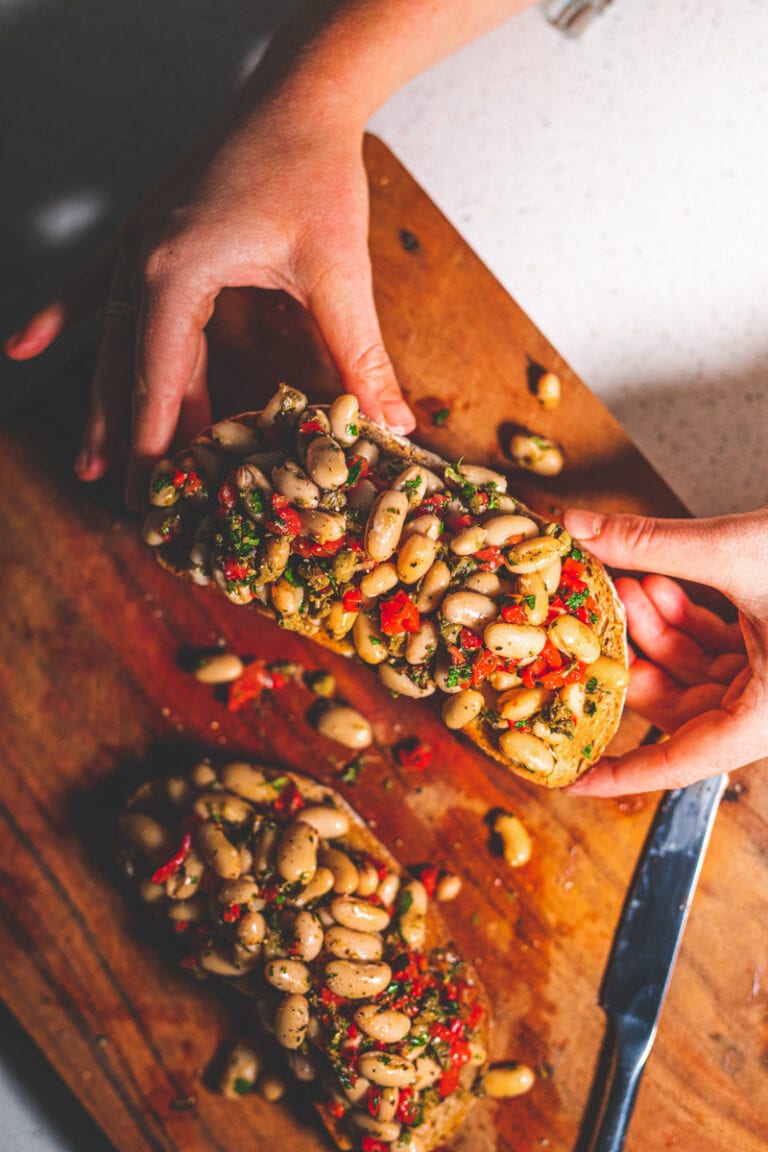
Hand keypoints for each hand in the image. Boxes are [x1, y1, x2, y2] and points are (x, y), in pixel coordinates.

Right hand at [5, 89, 414, 505]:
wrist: (299, 94)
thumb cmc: (315, 170)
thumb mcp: (338, 272)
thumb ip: (359, 355)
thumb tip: (392, 421)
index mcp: (177, 273)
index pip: (160, 380)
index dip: (155, 442)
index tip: (154, 494)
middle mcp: (143, 260)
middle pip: (128, 369)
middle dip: (130, 438)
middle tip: (132, 501)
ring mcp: (138, 245)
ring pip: (116, 342)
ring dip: (107, 402)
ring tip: (95, 461)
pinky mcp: (149, 235)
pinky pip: (95, 289)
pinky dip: (65, 321)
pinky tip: (25, 346)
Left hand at [562, 506, 767, 795]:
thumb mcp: (738, 551)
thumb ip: (653, 542)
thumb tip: (580, 525)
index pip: (680, 761)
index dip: (621, 771)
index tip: (572, 777)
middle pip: (677, 705)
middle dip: (632, 658)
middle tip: (594, 622)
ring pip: (693, 669)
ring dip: (654, 626)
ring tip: (627, 580)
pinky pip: (716, 645)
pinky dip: (684, 615)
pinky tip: (658, 577)